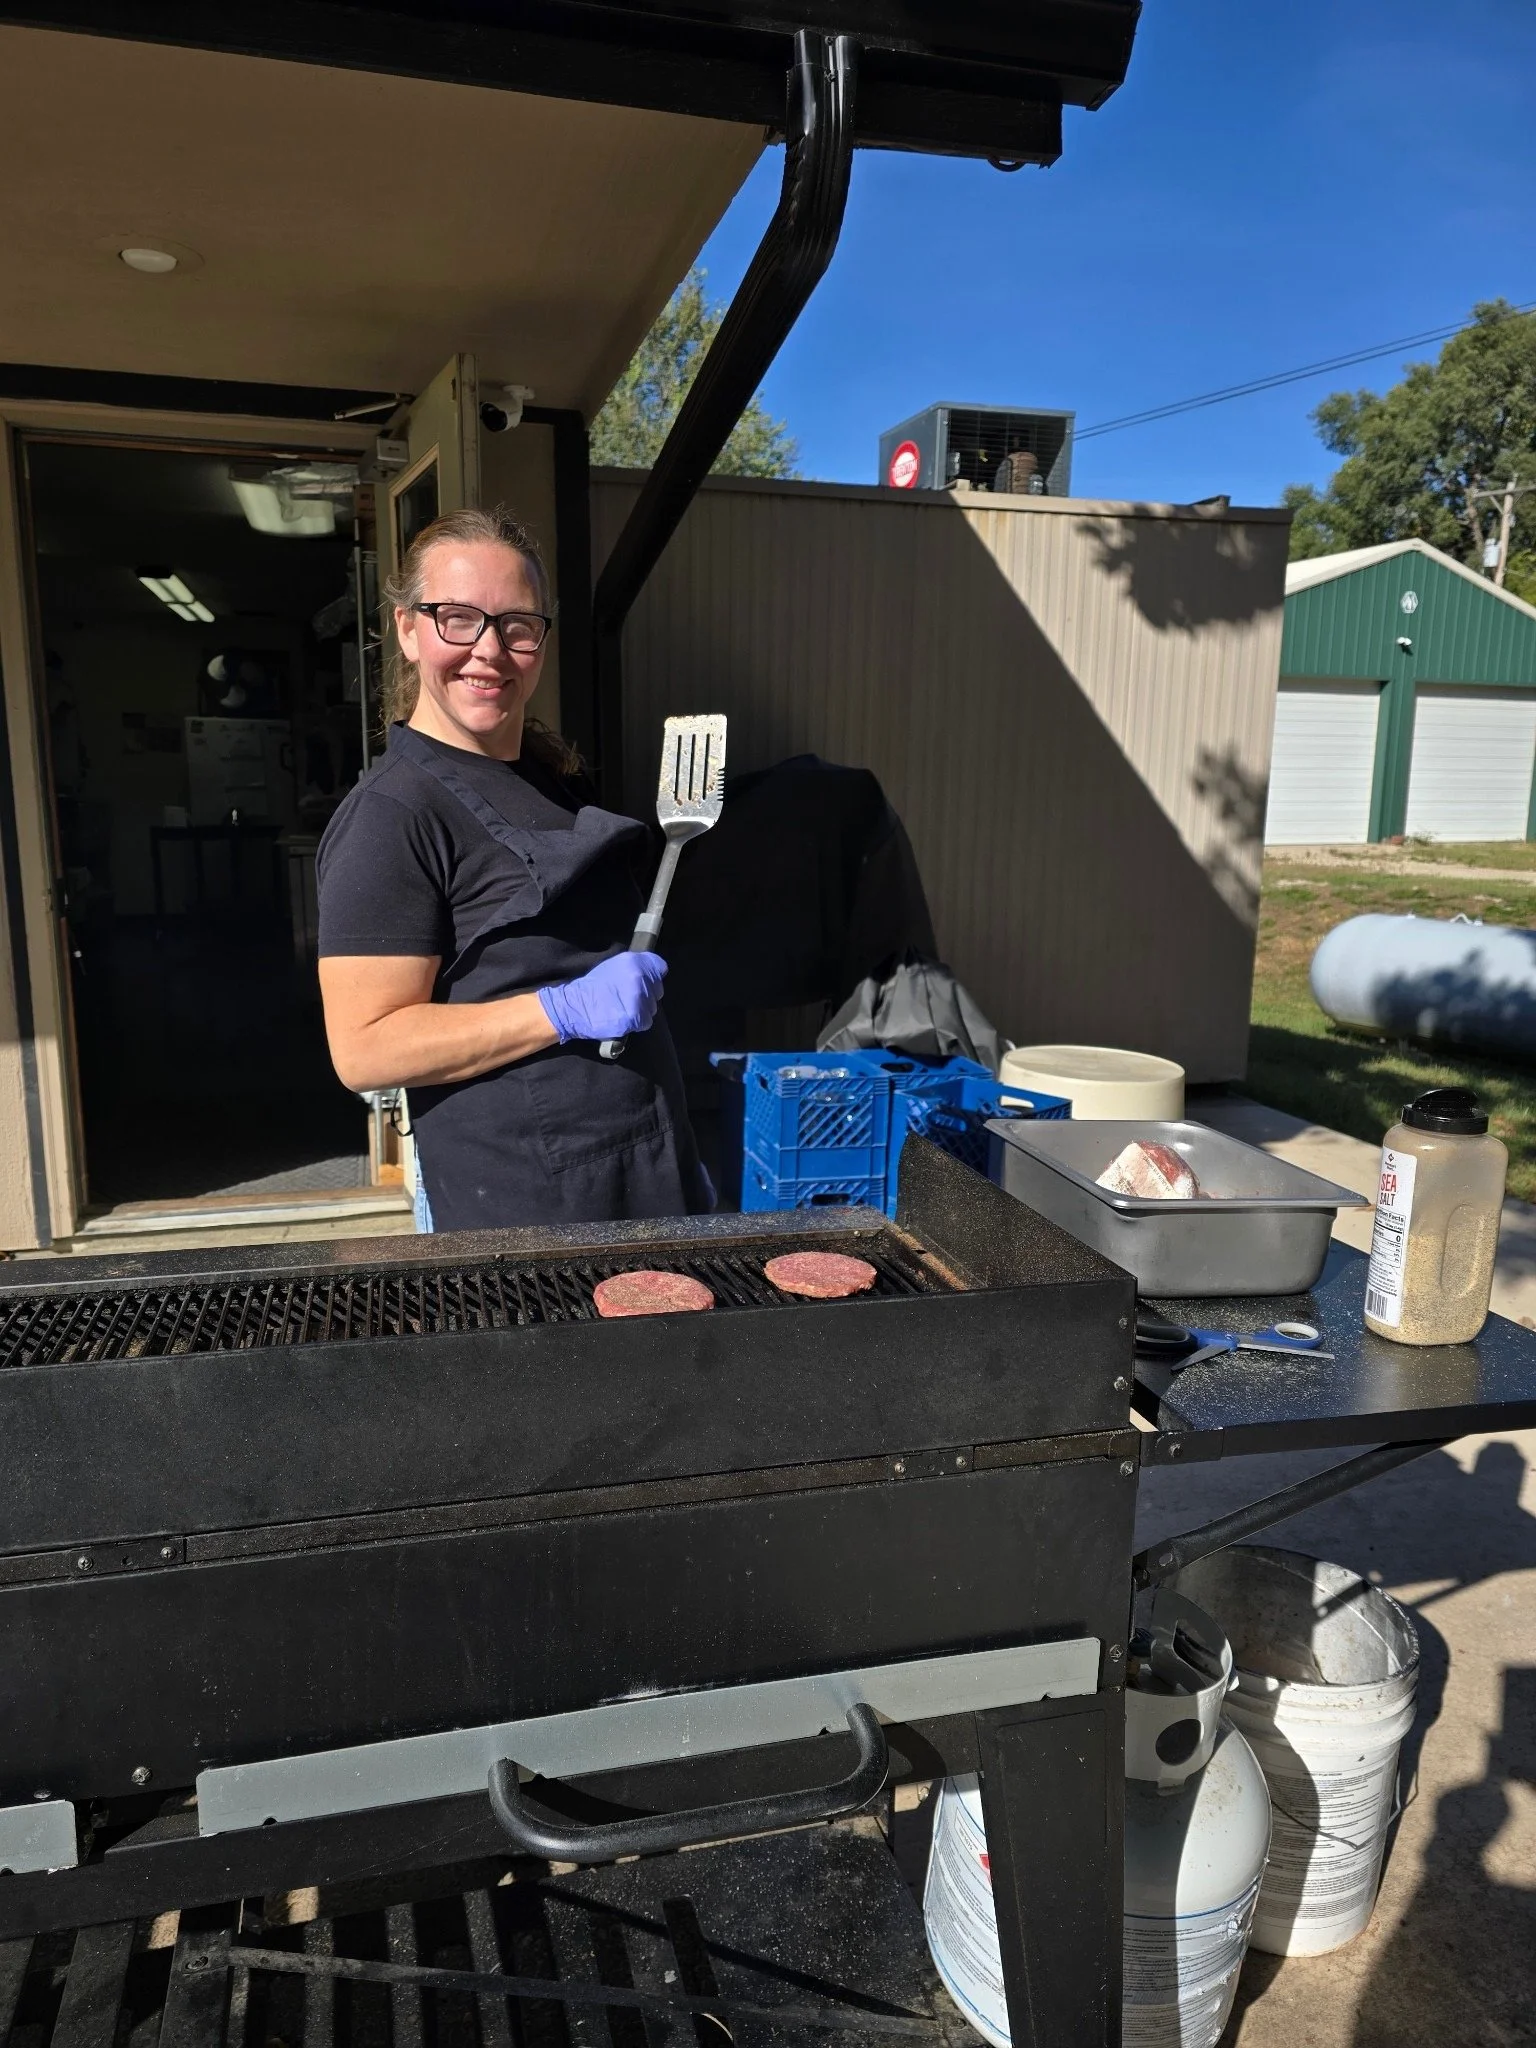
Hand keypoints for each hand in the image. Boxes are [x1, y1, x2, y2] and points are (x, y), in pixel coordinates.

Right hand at [537, 952, 666, 1043]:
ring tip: (623, 1008)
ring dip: (642, 1010)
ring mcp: (638, 998)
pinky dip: (637, 1023)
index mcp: (633, 961)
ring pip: (652, 1007)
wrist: (574, 1007)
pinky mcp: (635, 1016)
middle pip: (658, 989)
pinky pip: (646, 1021)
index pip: (659, 967)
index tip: (646, 982)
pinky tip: (623, 1018)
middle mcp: (639, 977)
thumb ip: (633, 967)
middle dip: (647, 995)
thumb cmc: (592, 987)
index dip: (653, 976)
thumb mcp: (613, 966)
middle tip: (629, 998)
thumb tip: (650, 973)